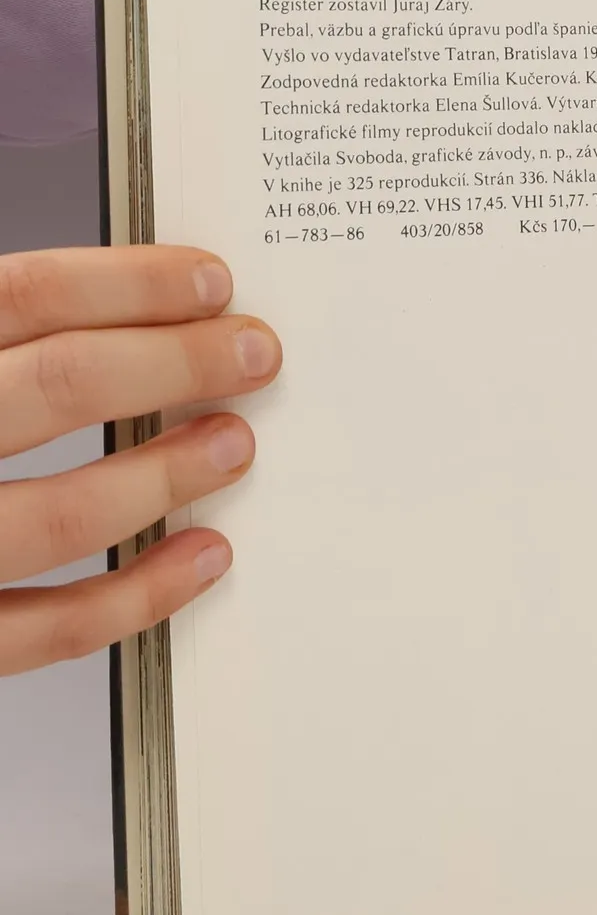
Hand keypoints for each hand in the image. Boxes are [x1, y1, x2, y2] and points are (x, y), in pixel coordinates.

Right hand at [0, 247, 280, 675]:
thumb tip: (114, 305)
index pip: (22, 295)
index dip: (132, 283)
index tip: (211, 285)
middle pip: (62, 385)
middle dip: (181, 364)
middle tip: (255, 353)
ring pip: (62, 513)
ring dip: (168, 472)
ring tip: (234, 442)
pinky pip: (45, 632)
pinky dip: (138, 595)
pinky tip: (201, 555)